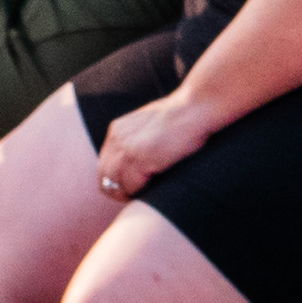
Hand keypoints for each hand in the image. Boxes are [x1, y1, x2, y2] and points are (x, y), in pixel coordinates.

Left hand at [92, 91, 217, 200]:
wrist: (196, 106)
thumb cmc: (182, 117)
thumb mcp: (150, 126)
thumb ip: (137, 142)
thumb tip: (136, 166)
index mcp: (117, 130)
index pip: (104, 166)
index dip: (118, 182)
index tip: (134, 188)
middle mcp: (116, 139)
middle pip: (105, 179)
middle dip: (121, 192)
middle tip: (140, 196)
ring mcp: (125, 148)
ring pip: (115, 186)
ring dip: (131, 193)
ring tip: (149, 192)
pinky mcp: (138, 157)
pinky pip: (131, 187)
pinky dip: (142, 192)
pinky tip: (157, 185)